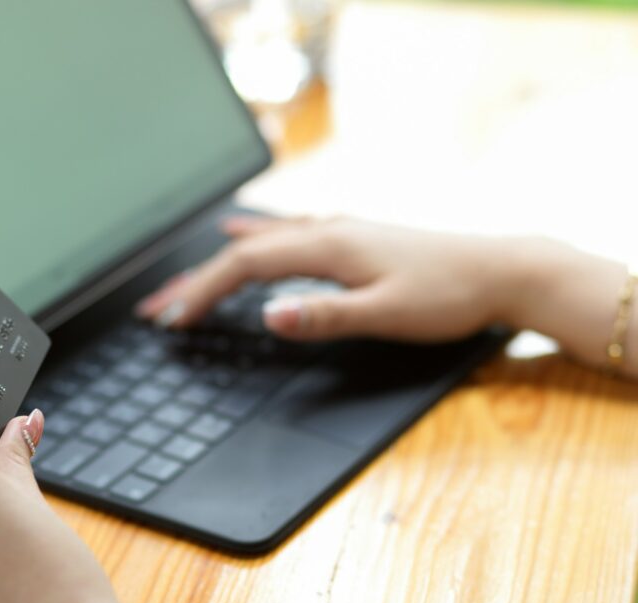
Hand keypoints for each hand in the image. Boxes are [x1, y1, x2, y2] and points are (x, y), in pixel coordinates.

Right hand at [136, 216, 521, 341]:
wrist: (500, 271)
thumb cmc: (448, 296)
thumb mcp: (387, 314)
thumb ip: (325, 314)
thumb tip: (268, 315)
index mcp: (327, 248)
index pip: (244, 266)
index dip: (203, 292)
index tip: (172, 320)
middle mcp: (326, 232)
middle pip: (241, 252)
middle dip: (193, 282)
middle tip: (153, 309)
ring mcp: (337, 231)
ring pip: (258, 243)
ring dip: (215, 264)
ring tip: (179, 283)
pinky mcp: (349, 238)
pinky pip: (283, 233)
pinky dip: (250, 237)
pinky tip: (239, 230)